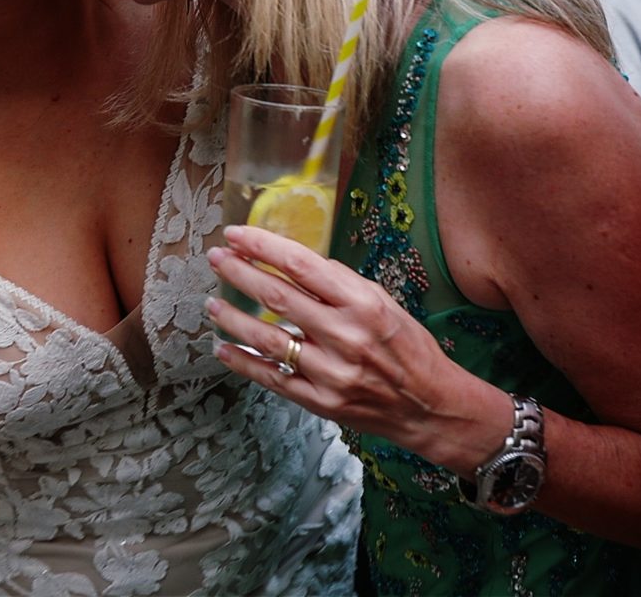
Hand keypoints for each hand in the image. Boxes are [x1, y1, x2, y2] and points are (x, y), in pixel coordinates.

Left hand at [205, 224, 512, 471]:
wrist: (429, 405)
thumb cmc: (408, 347)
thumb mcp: (383, 302)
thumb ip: (340, 284)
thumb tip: (294, 263)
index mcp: (362, 303)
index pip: (300, 264)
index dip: (262, 245)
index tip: (236, 234)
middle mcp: (344, 335)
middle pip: (277, 296)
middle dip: (239, 272)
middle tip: (216, 258)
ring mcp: (330, 372)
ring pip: (267, 339)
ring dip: (233, 317)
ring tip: (212, 302)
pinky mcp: (320, 402)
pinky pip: (272, 378)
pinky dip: (243, 362)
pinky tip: (223, 347)